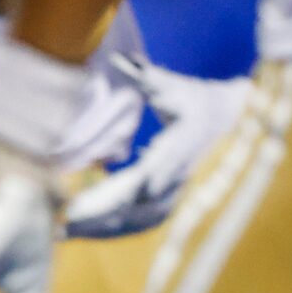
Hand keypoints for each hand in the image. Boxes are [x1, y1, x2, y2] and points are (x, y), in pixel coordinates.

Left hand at [63, 59, 247, 240]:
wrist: (229, 114)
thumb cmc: (193, 97)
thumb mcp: (169, 84)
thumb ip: (143, 75)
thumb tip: (120, 59)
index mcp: (175, 151)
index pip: (139, 182)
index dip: (109, 199)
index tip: (78, 208)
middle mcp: (176, 178)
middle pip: (134, 210)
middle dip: (97, 221)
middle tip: (62, 228)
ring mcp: (177, 191)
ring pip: (138, 221)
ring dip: (103, 230)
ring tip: (66, 233)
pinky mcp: (174, 198)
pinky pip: (144, 222)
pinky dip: (117, 230)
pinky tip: (90, 233)